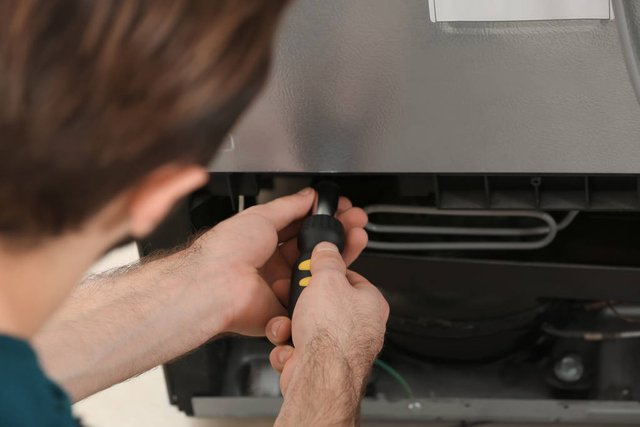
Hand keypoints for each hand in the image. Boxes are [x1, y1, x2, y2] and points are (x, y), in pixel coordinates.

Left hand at [179, 187, 368, 336]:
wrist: (216, 284)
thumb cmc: (225, 251)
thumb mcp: (260, 215)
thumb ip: (288, 206)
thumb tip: (308, 196)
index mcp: (263, 241)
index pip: (300, 227)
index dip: (322, 218)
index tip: (340, 210)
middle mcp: (272, 264)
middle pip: (313, 249)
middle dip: (336, 234)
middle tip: (355, 223)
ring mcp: (280, 286)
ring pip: (317, 271)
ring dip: (337, 255)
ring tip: (354, 239)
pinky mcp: (285, 308)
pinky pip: (312, 297)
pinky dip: (325, 284)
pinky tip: (334, 269)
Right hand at [265, 243, 388, 395]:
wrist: (319, 377)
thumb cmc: (333, 334)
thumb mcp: (327, 280)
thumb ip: (327, 261)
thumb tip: (327, 250)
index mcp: (369, 304)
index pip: (348, 278)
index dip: (326, 273)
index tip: (311, 270)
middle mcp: (359, 328)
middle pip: (323, 303)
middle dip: (300, 303)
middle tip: (292, 298)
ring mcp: (339, 349)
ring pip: (305, 327)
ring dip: (288, 327)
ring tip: (286, 328)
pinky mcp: (320, 366)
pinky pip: (297, 349)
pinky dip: (288, 349)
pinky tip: (290, 350)